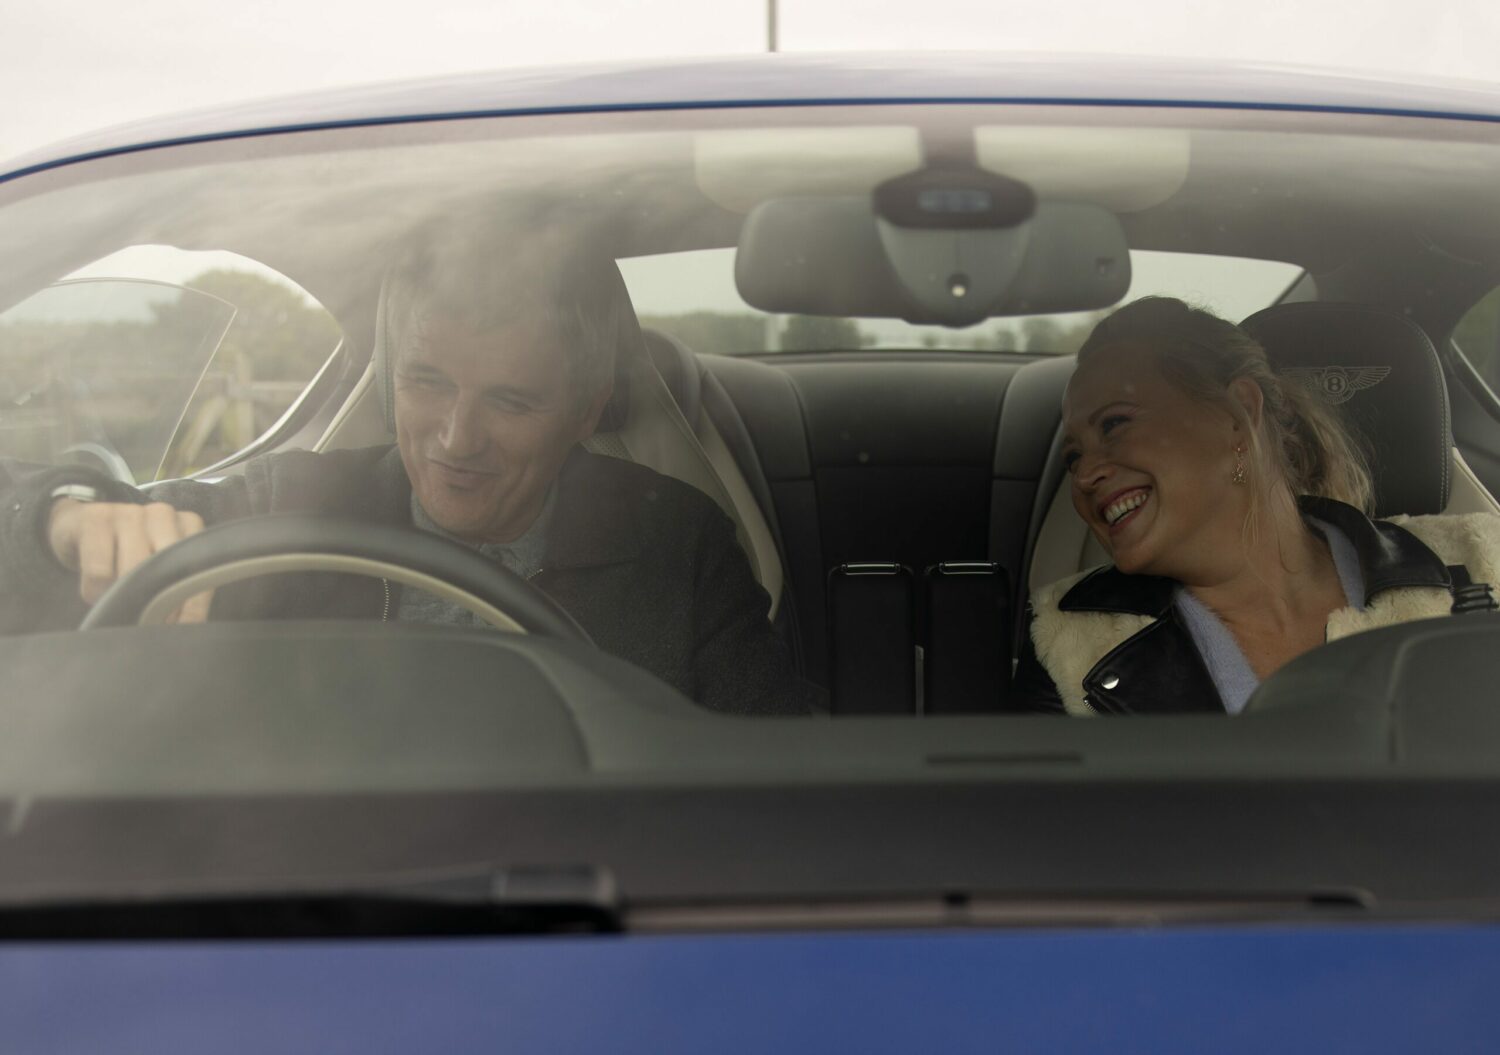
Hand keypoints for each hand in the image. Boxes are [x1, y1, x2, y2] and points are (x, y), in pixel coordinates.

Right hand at [48, 499, 211, 621]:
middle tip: (148, 625)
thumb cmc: (124, 553)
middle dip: (159, 604)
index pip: (199, 568)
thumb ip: (174, 585)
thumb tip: (184, 627)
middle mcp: (163, 514)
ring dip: (123, 597)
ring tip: (116, 606)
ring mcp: (129, 513)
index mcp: (187, 525)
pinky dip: (95, 590)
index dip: (193, 605)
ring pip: (134, 569)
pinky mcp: (95, 518)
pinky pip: (100, 569)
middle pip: (167, 569)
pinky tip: (95, 592)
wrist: (75, 526)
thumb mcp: (156, 564)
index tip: (186, 631)